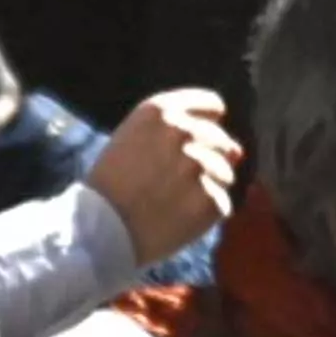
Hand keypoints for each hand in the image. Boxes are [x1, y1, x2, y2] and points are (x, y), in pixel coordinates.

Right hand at [91, 87, 243, 258]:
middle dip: (205, 161)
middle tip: (172, 184)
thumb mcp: (132, 138)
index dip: (205, 126)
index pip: (213, 105)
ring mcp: (198, 166)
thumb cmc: (111, 184)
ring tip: (172, 202)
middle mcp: (183, 132)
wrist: (97, 230)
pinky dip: (204, 214)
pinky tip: (176, 218)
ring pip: (225, 174)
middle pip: (221, 141)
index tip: (188, 146)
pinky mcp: (210, 199)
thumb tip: (238, 150)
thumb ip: (180, 130)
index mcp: (160, 112)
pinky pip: (222, 203)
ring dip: (206, 188)